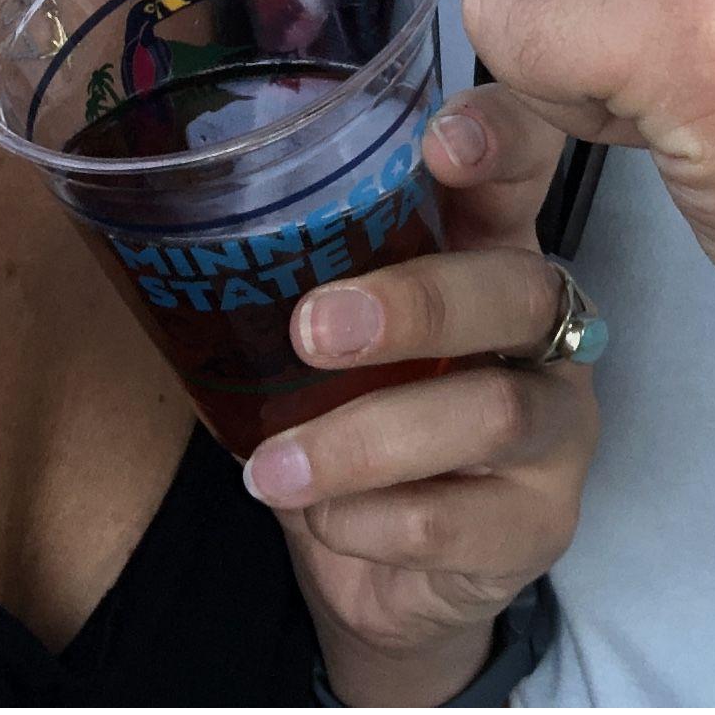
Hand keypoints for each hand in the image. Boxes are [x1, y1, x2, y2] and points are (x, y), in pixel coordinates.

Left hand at [244, 82, 597, 704]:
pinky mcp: (543, 524)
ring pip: (495, 412)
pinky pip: (460, 520)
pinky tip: (320, 520)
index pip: (523, 164)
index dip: (501, 140)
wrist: (388, 574)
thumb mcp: (322, 335)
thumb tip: (156, 224)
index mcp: (487, 249)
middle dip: (417, 305)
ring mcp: (559, 425)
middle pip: (519, 289)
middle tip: (312, 330)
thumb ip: (288, 277)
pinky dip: (372, 522)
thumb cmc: (350, 417)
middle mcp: (543, 326)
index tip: (439, 143)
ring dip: (366, 441)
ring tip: (273, 469)